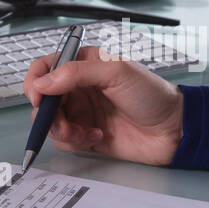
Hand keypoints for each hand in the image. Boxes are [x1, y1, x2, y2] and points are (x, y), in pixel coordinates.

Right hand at [22, 45, 183, 165]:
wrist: (173, 130)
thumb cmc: (152, 95)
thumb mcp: (116, 72)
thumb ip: (76, 73)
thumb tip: (42, 83)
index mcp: (84, 65)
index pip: (44, 68)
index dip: (35, 82)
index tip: (39, 97)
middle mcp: (78, 88)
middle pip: (42, 100)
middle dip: (48, 114)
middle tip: (63, 123)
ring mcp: (81, 112)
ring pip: (50, 123)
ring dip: (62, 131)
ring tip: (83, 133)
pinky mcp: (85, 135)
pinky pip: (63, 141)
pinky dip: (75, 142)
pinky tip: (97, 137)